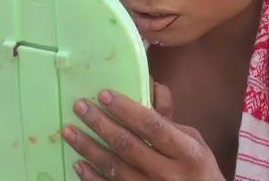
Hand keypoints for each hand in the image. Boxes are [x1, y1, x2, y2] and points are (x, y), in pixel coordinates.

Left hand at [62, 89, 224, 180]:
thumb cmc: (199, 167)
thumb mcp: (195, 142)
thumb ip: (169, 125)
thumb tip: (138, 102)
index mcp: (186, 152)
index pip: (151, 125)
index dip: (126, 109)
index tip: (104, 95)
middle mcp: (168, 173)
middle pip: (127, 145)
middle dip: (100, 123)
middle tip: (81, 107)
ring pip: (114, 168)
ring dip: (88, 148)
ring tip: (70, 131)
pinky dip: (91, 177)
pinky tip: (78, 163)